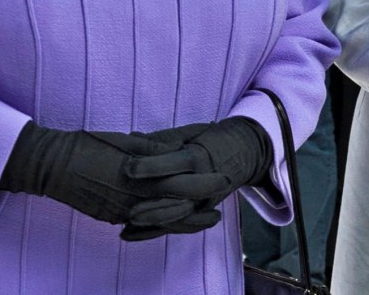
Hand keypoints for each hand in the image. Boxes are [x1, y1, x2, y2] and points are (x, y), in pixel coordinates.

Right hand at [0, 122, 226, 229]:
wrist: (53, 165)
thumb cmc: (84, 145)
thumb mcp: (120, 139)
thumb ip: (150, 147)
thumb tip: (176, 147)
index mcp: (139, 173)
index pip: (181, 180)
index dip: (204, 179)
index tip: (223, 175)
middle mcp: (135, 196)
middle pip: (178, 204)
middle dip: (203, 202)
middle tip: (223, 199)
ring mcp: (124, 210)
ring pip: (165, 221)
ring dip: (189, 221)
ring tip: (209, 219)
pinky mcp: (113, 217)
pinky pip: (145, 224)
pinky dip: (164, 224)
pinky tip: (175, 223)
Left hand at [122, 117, 272, 239]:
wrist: (241, 152)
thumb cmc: (207, 139)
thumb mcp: (188, 133)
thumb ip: (161, 139)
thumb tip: (132, 137)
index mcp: (198, 157)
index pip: (175, 163)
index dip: (152, 166)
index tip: (128, 168)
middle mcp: (203, 181)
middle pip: (178, 195)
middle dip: (153, 204)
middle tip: (128, 208)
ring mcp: (204, 201)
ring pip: (179, 216)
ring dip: (154, 222)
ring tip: (127, 224)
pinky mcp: (200, 212)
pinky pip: (178, 225)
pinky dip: (155, 231)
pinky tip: (131, 234)